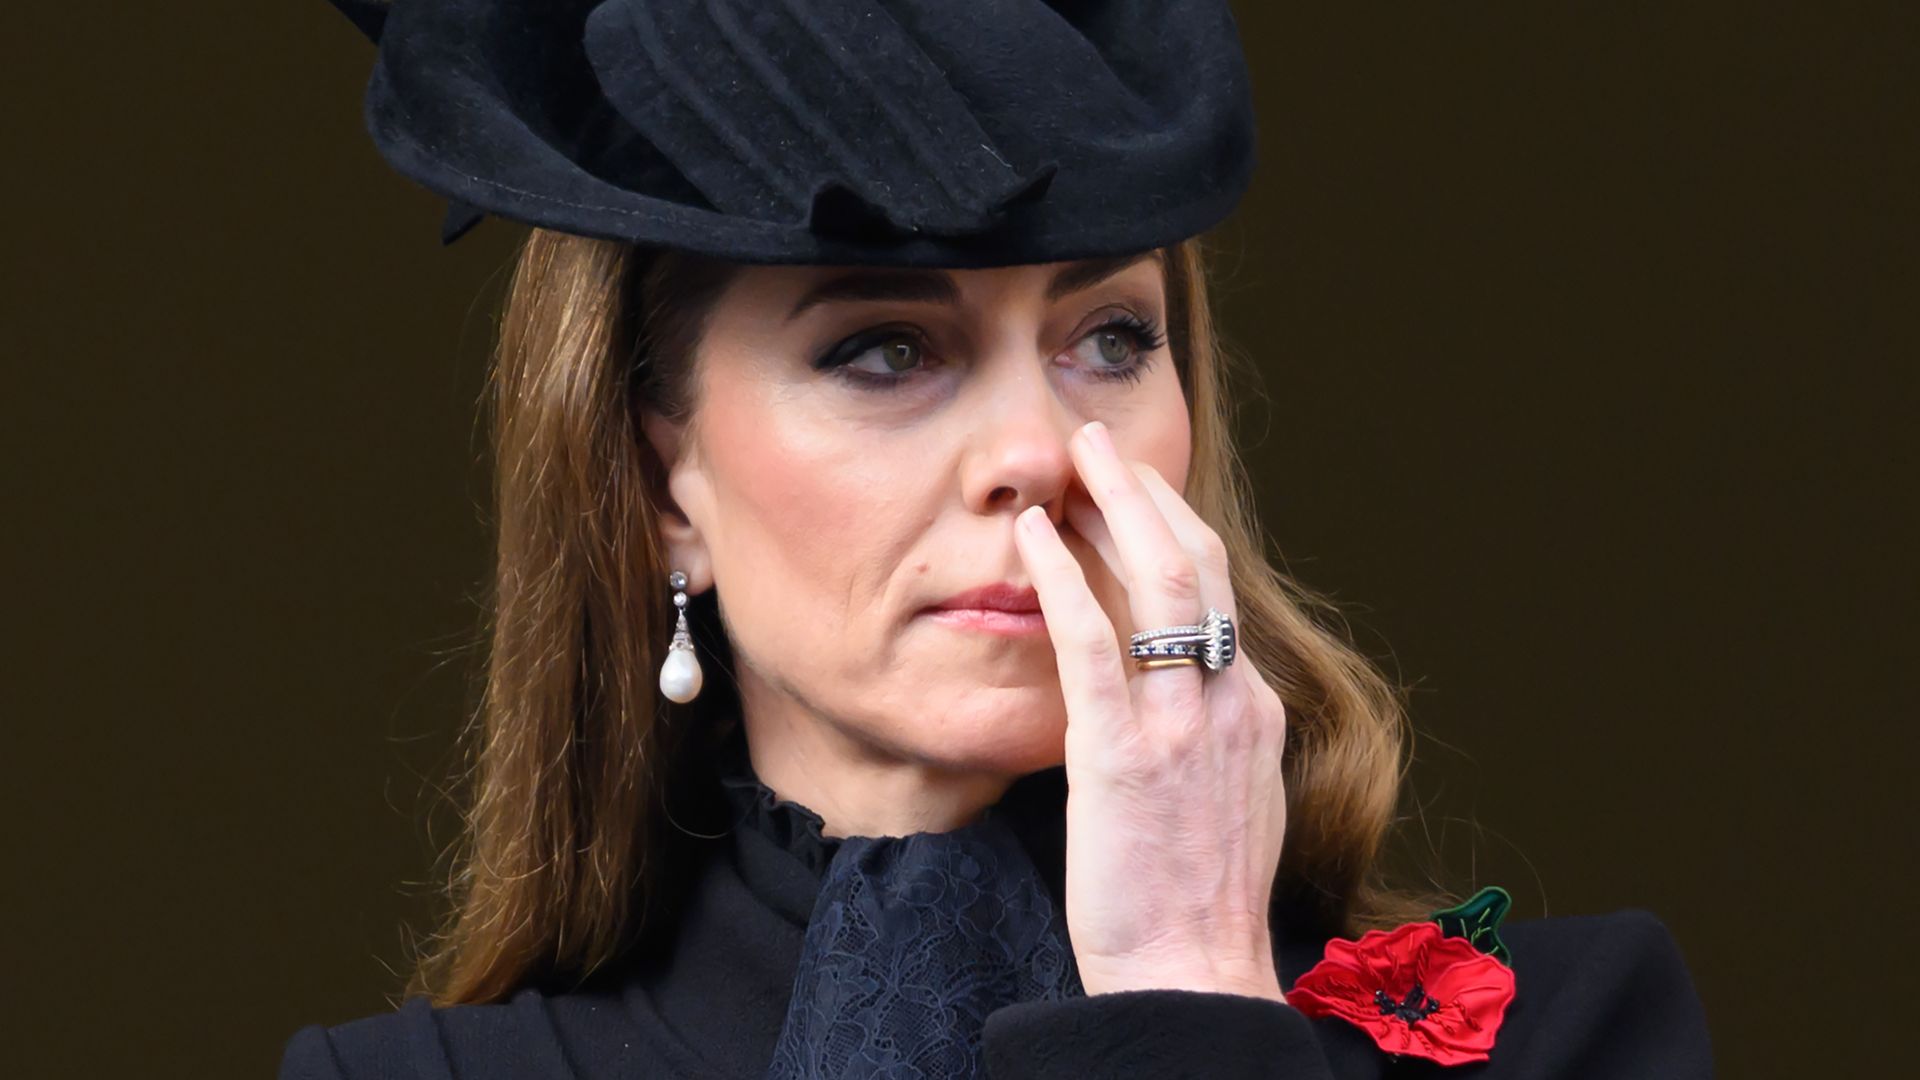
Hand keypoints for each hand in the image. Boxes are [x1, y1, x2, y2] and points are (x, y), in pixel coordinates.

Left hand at [1013, 420, 1290, 1002]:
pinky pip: (1093, 643)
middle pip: (1198, 565)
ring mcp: (1181, 724)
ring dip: (1116, 504)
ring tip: (1077, 455)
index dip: (1170, 531)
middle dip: (1150, 491)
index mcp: (1252, 711)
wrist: (1190, 973)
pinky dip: (1063, 578)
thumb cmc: (1195, 902)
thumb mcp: (1226, 800)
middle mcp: (1229, 702)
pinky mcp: (1120, 752)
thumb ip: (1210, 737)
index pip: (1214, 596)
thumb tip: (1180, 695)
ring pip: (1161, 582)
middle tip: (1105, 444)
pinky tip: (1030, 539)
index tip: (1131, 494)